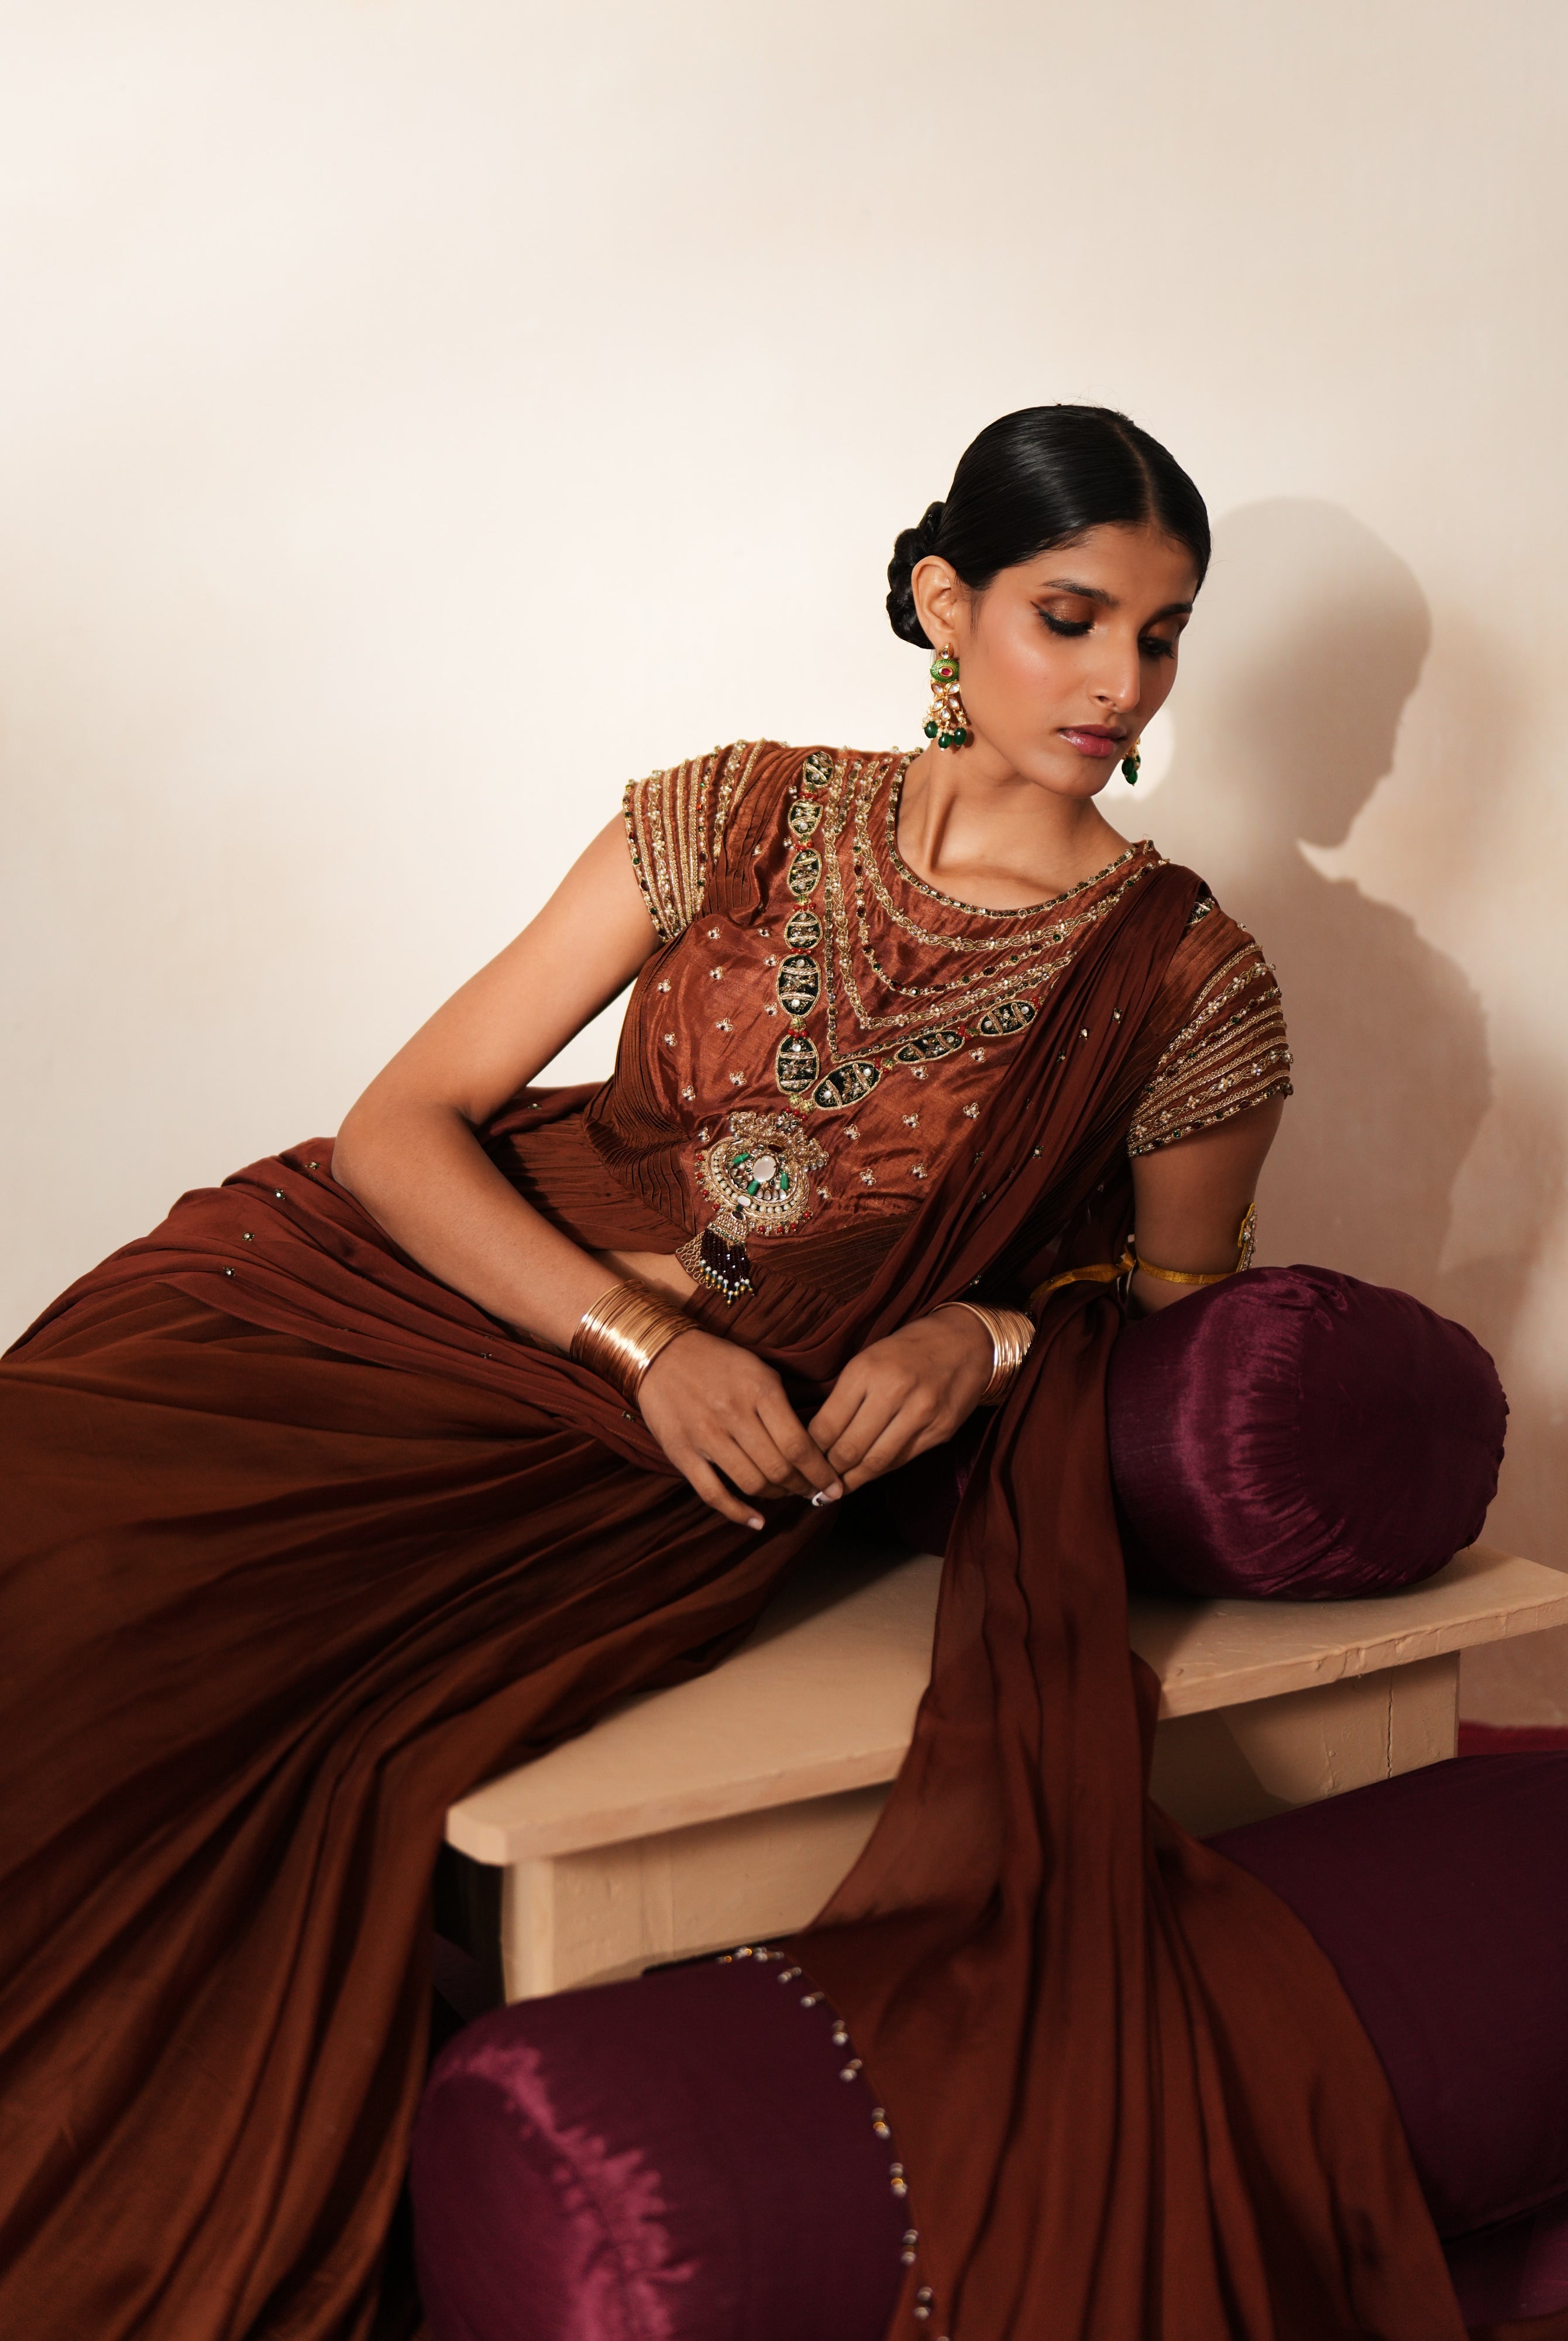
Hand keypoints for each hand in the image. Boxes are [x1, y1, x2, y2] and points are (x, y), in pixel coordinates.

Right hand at [637, 1329, 843, 1529]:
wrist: (661, 1354)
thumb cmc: (718, 1362)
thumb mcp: (759, 1369)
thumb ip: (783, 1404)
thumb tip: (814, 1444)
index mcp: (759, 1390)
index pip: (799, 1444)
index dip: (820, 1472)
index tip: (834, 1485)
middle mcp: (733, 1414)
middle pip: (779, 1468)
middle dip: (802, 1486)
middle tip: (812, 1490)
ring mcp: (705, 1436)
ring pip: (752, 1483)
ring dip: (776, 1496)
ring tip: (786, 1493)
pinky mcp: (681, 1453)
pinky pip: (713, 1494)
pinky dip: (738, 1513)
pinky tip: (757, 1521)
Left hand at [806, 1307, 993, 1493]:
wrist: (966, 1342)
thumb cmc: (908, 1350)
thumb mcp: (868, 1359)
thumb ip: (844, 1397)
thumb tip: (817, 1440)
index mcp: (866, 1370)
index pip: (827, 1426)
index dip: (810, 1452)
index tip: (803, 1461)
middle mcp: (894, 1391)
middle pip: (849, 1449)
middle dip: (829, 1472)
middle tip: (817, 1482)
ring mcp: (921, 1413)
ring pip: (876, 1462)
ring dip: (853, 1480)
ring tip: (838, 1487)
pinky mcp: (941, 1430)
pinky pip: (902, 1460)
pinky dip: (881, 1470)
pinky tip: (868, 1473)